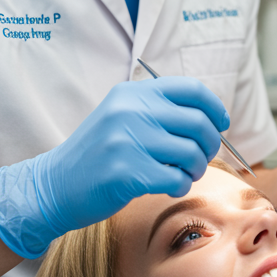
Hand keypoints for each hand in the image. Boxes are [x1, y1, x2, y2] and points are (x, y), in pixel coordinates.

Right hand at [0, 77, 227, 257]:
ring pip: (191, 153)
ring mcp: (128, 140)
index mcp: (133, 92)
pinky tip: (168, 187)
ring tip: (182, 175)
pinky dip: (180, 186)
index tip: (220, 124)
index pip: (191, 89)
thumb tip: (211, 119)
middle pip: (198, 122)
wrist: (56, 185)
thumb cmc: (98, 155)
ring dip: (195, 169)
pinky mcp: (127, 172)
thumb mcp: (122, 116)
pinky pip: (177, 179)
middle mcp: (131, 110)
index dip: (214, 108)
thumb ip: (158, 110)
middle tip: (202, 158)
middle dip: (210, 144)